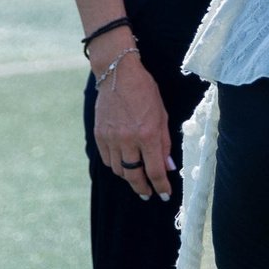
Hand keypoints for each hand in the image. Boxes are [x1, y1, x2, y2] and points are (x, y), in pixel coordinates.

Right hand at [90, 43, 175, 201]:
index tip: (164, 195)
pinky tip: (123, 163)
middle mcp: (128, 139)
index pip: (155, 170)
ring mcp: (111, 138)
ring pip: (119, 170)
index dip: (161, 186)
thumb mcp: (162, 115)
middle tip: (148, 194)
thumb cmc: (145, 91)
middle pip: (134, 176)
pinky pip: (107, 159)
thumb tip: (168, 167)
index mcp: (148, 134)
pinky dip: (115, 165)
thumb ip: (164, 143)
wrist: (118, 73)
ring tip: (136, 177)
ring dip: (129, 177)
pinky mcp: (99, 134)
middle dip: (142, 189)